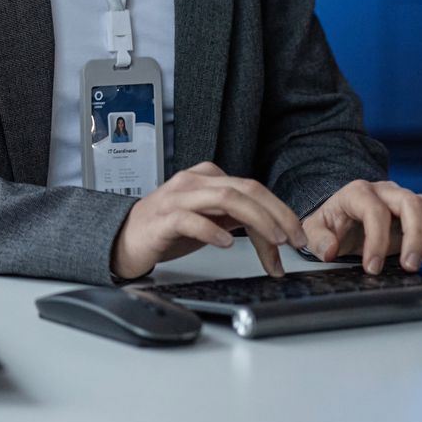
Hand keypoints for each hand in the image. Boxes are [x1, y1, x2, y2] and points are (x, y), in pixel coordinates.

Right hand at [110, 162, 308, 280]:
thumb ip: (236, 216)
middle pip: (244, 189)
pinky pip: (190, 220)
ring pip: (224, 198)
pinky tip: (226, 243)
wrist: (125, 238)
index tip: (296, 237)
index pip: (252, 188)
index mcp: (206, 179)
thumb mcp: (209, 219)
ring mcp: (176, 199)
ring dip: (256, 220)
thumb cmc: (167, 229)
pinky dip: (212, 231)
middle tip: (294, 240)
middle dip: (277, 214)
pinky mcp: (162, 220)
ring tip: (274, 241)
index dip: (280, 211)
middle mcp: (193, 183)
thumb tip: (275, 230)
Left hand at [301, 179, 421, 273]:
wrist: (344, 218)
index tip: (373, 268)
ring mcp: (408, 199)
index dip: (376, 240)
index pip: (374, 210)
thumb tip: (330, 250)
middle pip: (411, 203)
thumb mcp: (314, 230)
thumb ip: (318, 239)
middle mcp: (387, 191)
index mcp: (358, 192)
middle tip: (411, 266)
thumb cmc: (332, 224)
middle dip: (414, 236)